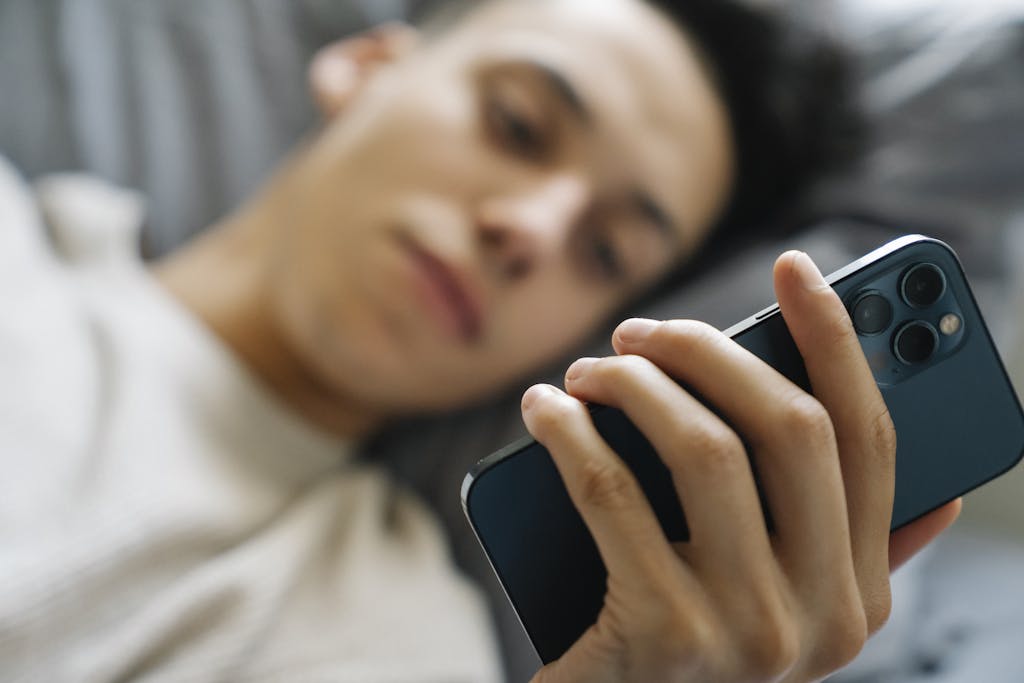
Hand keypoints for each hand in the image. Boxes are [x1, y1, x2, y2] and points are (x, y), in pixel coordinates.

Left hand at [521, 251, 959, 682]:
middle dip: (707, 352)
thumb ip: (842, 556)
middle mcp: (823, 616)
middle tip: (639, 332)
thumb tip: (937, 500)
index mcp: (859, 595)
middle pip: (789, 428)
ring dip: (633, 384)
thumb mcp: (773, 609)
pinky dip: (569, 431)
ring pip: (702, 446)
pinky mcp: (663, 634)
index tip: (795, 267)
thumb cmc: (676, 648)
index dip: (837, 341)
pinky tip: (543, 409)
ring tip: (588, 370)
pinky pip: (609, 491)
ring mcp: (748, 630)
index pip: (871, 440)